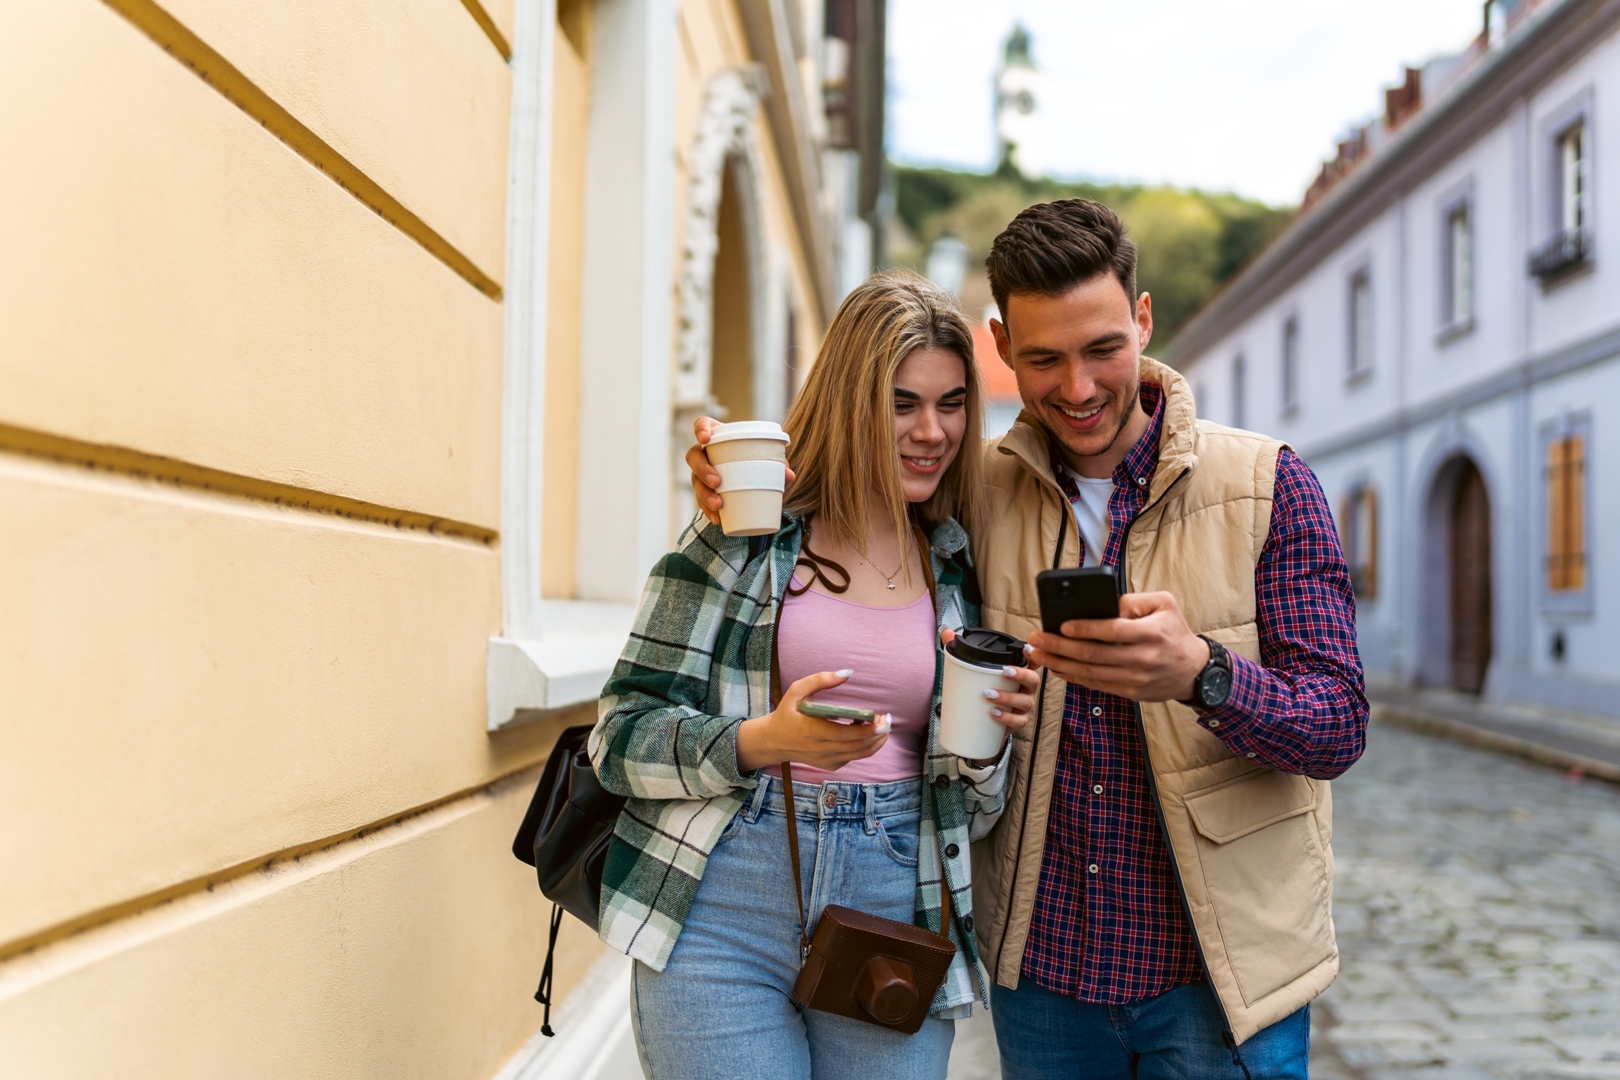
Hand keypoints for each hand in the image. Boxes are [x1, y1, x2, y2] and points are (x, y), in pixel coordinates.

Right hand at [687, 416, 796, 525]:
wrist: (751, 479)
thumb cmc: (756, 461)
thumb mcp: (766, 459)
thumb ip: (777, 464)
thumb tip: (789, 475)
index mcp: (717, 437)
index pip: (701, 425)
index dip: (700, 429)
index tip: (705, 439)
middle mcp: (704, 454)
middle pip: (693, 457)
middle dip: (703, 470)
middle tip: (717, 482)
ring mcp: (701, 473)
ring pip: (695, 481)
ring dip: (705, 494)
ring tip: (719, 504)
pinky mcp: (704, 492)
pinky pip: (701, 501)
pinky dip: (708, 511)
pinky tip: (717, 518)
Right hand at [735, 669, 888, 772]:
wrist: (774, 741)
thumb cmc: (787, 712)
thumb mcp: (796, 690)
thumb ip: (820, 680)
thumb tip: (848, 673)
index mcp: (814, 731)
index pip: (848, 735)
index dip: (869, 730)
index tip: (883, 719)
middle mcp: (822, 749)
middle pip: (859, 746)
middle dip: (879, 733)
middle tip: (888, 719)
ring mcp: (827, 760)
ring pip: (860, 754)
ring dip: (876, 741)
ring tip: (883, 726)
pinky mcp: (830, 765)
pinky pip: (854, 757)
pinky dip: (865, 746)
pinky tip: (866, 731)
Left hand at [941, 627, 1040, 764]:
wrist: (983, 723)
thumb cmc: (982, 691)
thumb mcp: (971, 671)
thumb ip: (960, 650)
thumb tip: (947, 632)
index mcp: (1018, 674)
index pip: (1031, 662)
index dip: (1033, 655)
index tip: (1026, 648)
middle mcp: (1025, 689)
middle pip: (1033, 680)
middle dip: (1021, 674)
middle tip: (1005, 671)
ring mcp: (1022, 707)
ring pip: (1025, 701)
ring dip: (1008, 697)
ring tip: (988, 694)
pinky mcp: (1016, 722)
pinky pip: (1018, 721)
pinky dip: (1006, 717)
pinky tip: (994, 713)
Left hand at [1026, 591, 1208, 702]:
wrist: (1193, 670)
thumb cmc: (1175, 632)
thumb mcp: (1164, 605)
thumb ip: (1134, 600)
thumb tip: (1104, 605)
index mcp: (1150, 633)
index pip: (1111, 631)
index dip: (1084, 629)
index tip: (1061, 625)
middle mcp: (1141, 658)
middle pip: (1093, 654)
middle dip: (1060, 647)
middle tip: (1038, 639)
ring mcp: (1135, 679)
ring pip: (1090, 673)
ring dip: (1060, 664)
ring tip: (1039, 654)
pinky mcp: (1130, 692)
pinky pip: (1096, 685)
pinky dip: (1073, 677)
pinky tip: (1057, 668)